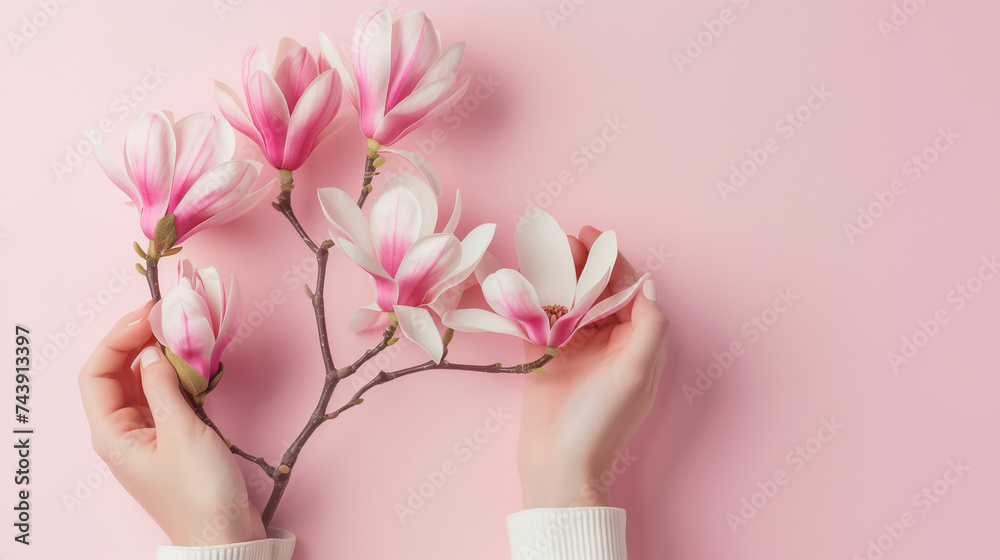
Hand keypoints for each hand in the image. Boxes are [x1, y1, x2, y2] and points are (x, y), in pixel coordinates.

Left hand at [79, 302, 264, 545]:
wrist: (224, 532)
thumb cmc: (200, 490)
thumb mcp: (182, 431)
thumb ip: (164, 385)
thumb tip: (152, 351)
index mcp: (111, 433)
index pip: (96, 372)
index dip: (118, 339)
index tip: (148, 316)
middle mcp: (121, 431)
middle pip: (115, 373)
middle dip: (135, 341)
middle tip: (164, 315)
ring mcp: (145, 434)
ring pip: (139, 382)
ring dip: (155, 354)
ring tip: (178, 331)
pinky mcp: (168, 437)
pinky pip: (161, 395)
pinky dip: (172, 374)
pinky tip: (190, 361)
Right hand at [517, 226, 668, 507]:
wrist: (558, 465)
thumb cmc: (601, 423)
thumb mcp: (636, 373)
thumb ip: (648, 326)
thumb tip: (647, 285)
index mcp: (634, 345)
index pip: (628, 292)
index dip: (614, 262)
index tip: (594, 238)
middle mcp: (608, 344)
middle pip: (597, 292)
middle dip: (584, 263)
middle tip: (565, 239)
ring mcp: (575, 350)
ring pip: (569, 301)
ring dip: (559, 276)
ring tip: (546, 252)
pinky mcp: (545, 358)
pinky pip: (541, 319)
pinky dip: (535, 299)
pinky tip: (525, 279)